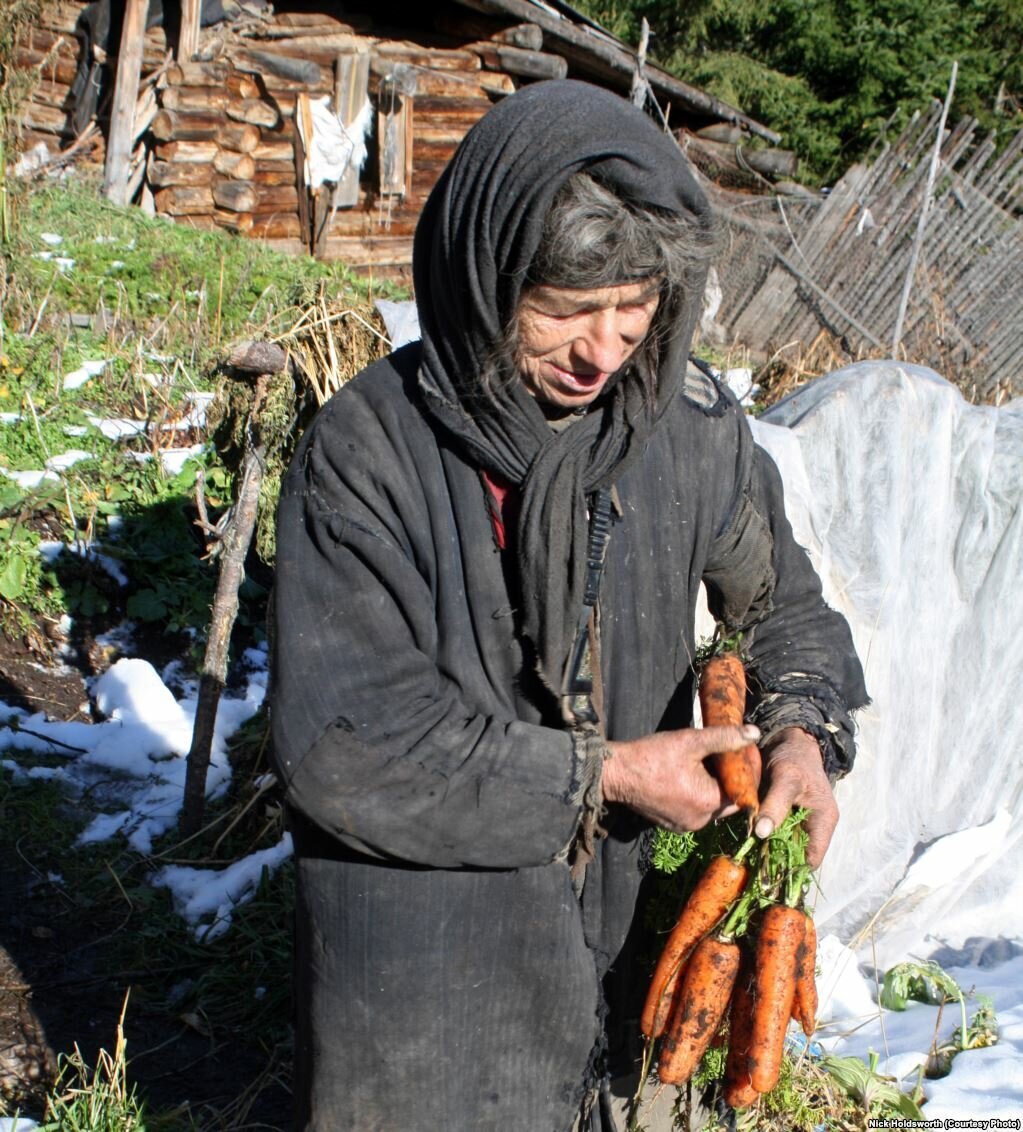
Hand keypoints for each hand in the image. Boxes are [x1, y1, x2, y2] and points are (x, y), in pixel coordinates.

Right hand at [603, 724, 760, 832]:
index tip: (744, 753)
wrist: (615, 774)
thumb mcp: (690, 741)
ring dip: (714, 787)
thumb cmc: (651, 756)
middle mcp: (700, 821)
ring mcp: (685, 826)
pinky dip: (698, 795)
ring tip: (707, 763)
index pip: (742, 791)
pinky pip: (696, 811)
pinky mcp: (673, 825)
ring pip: (712, 805)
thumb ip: (724, 738)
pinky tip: (689, 776)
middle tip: (726, 756)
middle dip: (730, 779)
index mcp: (708, 803)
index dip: (746, 772)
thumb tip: (754, 734)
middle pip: (728, 800)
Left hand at [754, 726, 836, 867]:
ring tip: (743, 860)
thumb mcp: (787, 779)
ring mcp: (798, 824)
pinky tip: (742, 843)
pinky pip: (772, 836)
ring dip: (764, 853)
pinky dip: (759, 840)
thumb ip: (776, 804)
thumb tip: (763, 834)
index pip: (811, 860)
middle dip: (774, 864)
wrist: (787, 741)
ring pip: (782, 849)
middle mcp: (813, 828)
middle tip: (749, 870)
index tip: (764, 875)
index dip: (790, 870)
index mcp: (823, 822)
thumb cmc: (793, 758)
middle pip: (795, 858)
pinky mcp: (782, 818)